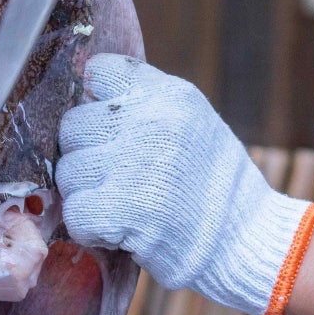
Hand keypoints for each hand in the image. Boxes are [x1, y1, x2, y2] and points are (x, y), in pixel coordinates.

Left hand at [57, 55, 313, 314]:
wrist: (245, 242)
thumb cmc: (214, 185)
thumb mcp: (193, 122)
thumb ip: (146, 104)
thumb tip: (82, 92)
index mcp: (170, 95)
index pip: (99, 72)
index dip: (97, 102)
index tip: (111, 129)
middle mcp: (151, 121)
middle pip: (73, 126)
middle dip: (86, 154)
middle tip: (117, 177)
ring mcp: (135, 164)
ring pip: (67, 172)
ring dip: (86, 193)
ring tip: (122, 204)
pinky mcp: (122, 210)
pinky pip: (74, 212)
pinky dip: (89, 228)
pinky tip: (118, 229)